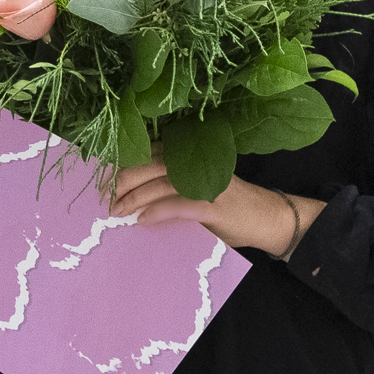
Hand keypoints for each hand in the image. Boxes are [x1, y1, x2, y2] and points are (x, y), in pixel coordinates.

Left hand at [108, 162, 321, 257]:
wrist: (267, 218)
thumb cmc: (229, 205)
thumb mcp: (199, 187)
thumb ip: (173, 185)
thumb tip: (133, 195)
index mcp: (194, 156)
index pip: (153, 153)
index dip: (128, 163)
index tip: (106, 177)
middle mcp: (199, 163)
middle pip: (152, 164)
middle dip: (126, 179)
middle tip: (107, 196)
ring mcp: (207, 182)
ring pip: (161, 183)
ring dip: (135, 197)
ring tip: (118, 210)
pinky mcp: (213, 205)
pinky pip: (178, 205)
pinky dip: (158, 211)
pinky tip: (142, 220)